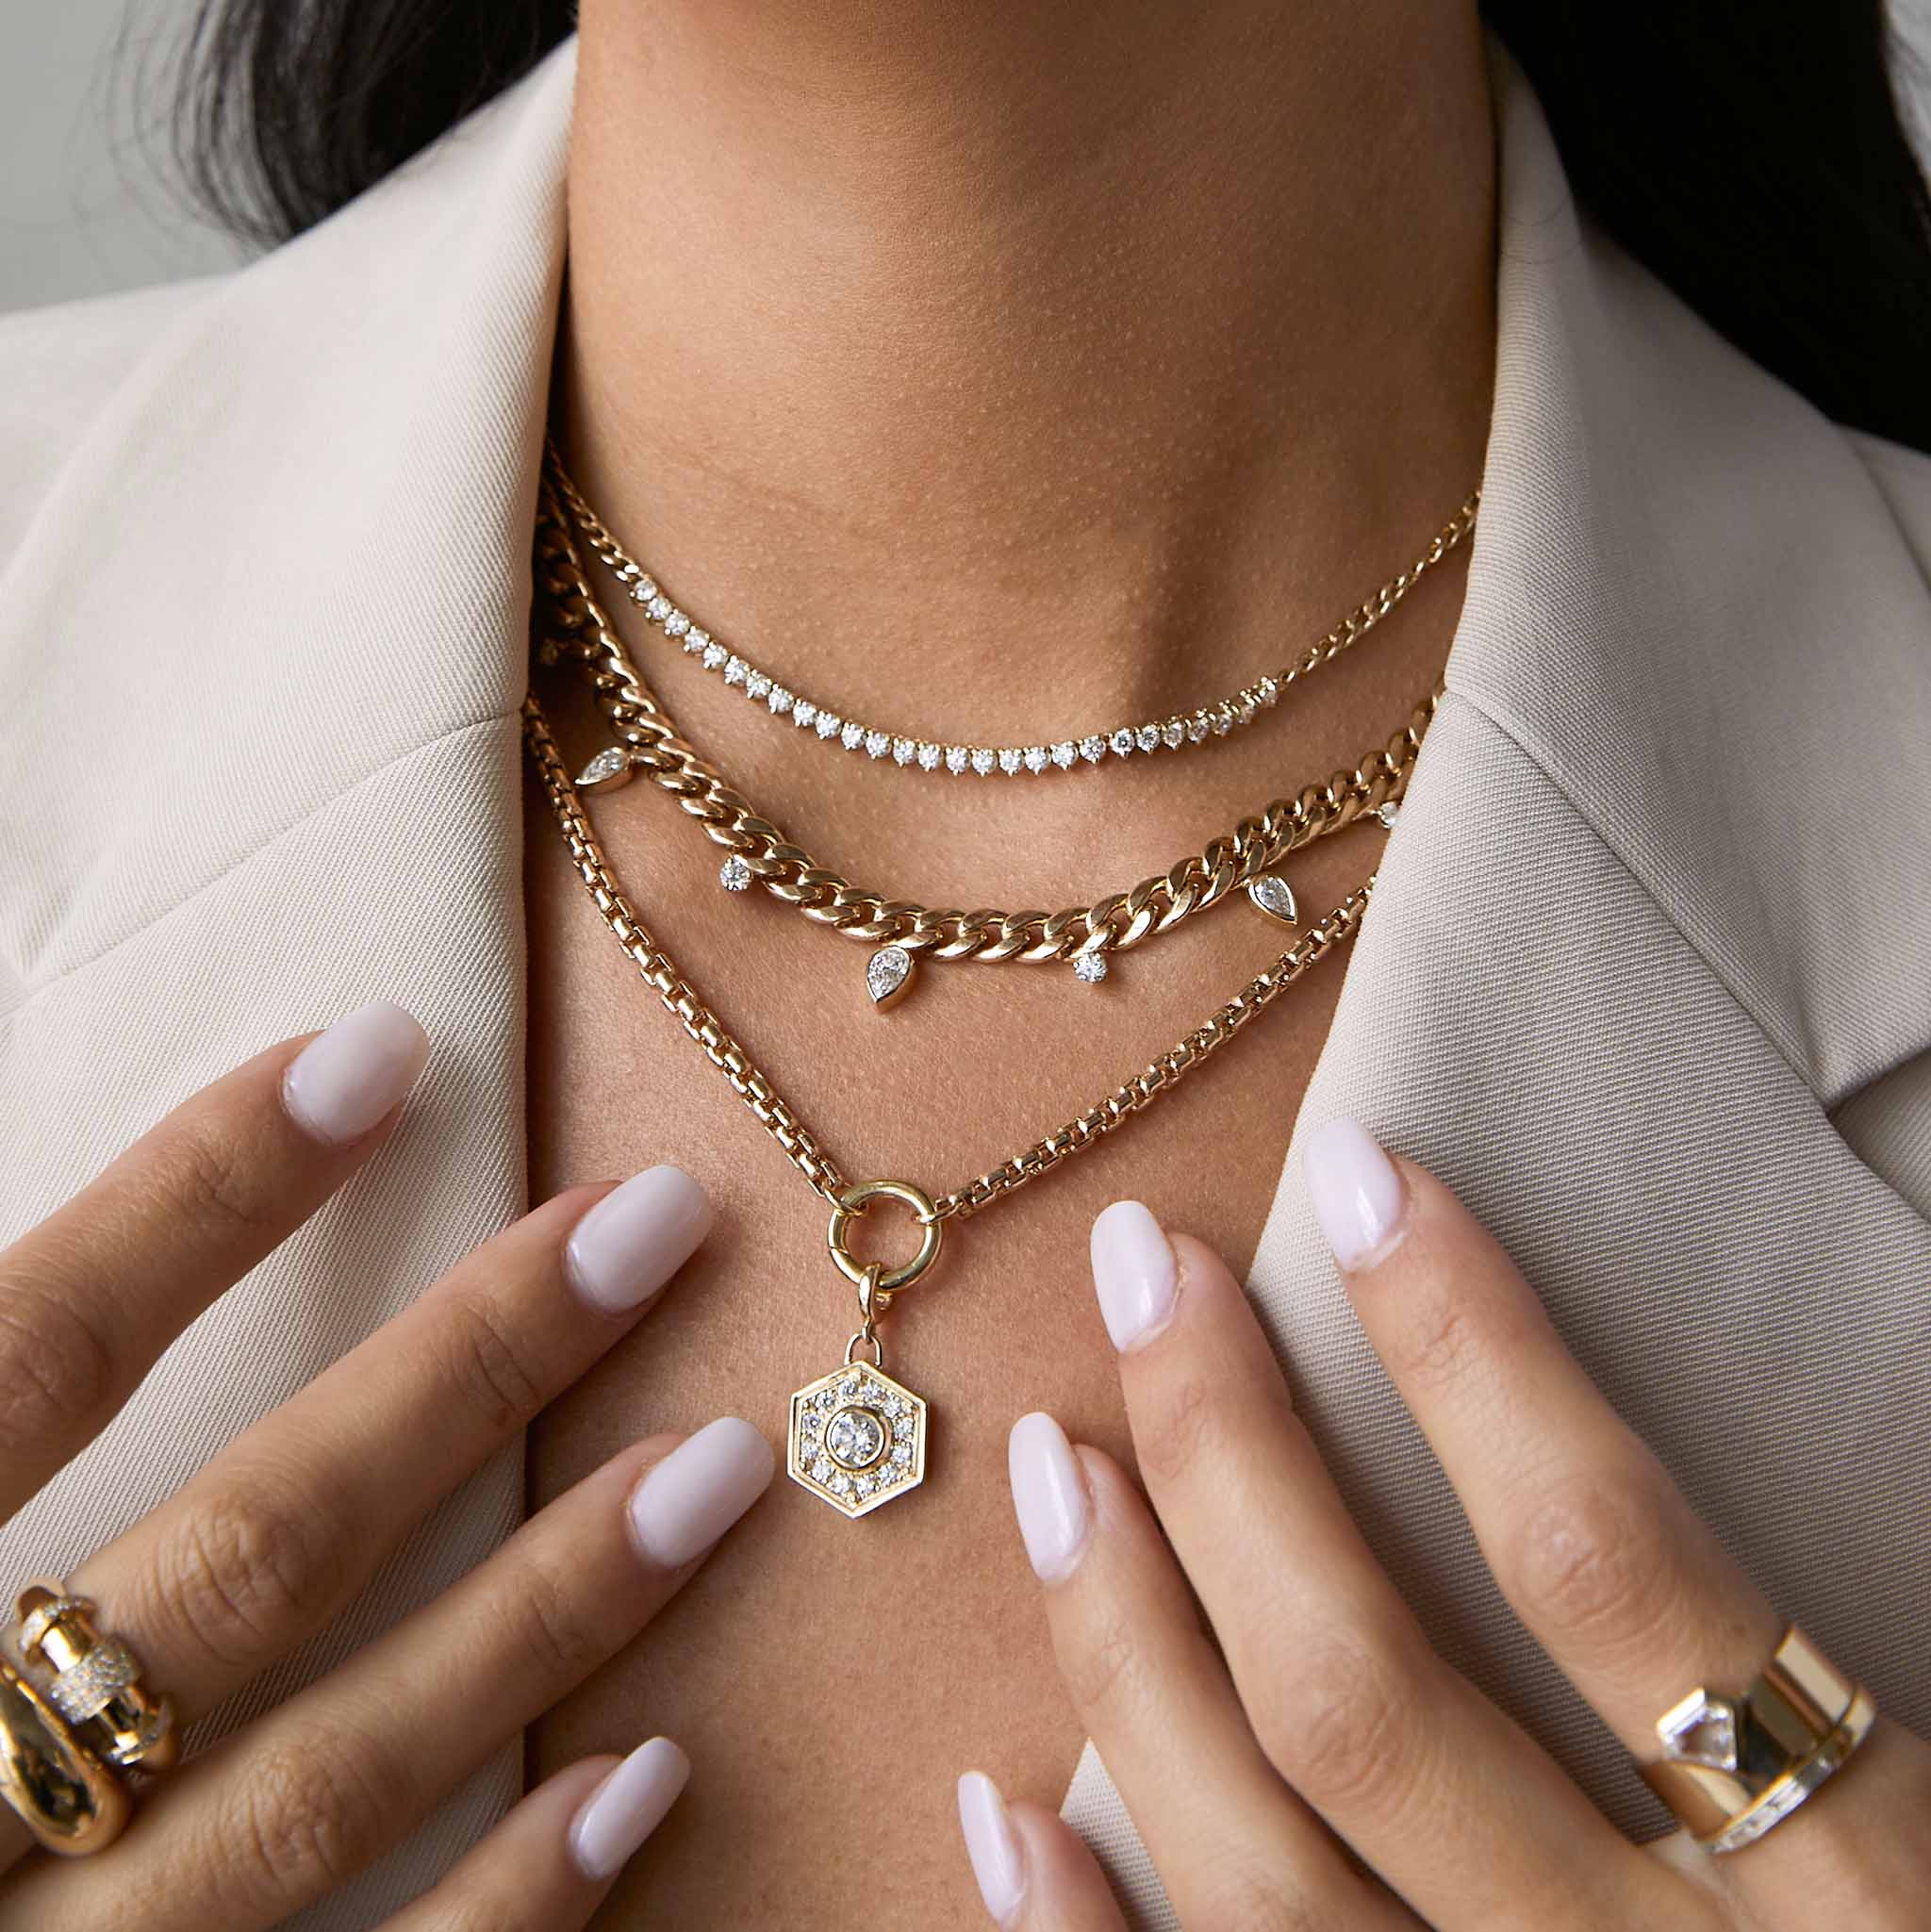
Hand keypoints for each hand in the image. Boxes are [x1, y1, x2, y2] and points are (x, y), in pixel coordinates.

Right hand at [0, 1002, 774, 1929]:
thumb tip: (98, 1268)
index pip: (19, 1358)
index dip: (199, 1194)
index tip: (379, 1049)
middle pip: (234, 1558)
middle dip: (461, 1375)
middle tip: (655, 1223)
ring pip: (319, 1783)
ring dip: (540, 1616)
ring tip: (718, 1468)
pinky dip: (500, 1910)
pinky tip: (642, 1779)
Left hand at [960, 1121, 1929, 1929]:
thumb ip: (1811, 1692)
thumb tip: (1589, 1478)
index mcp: (1853, 1901)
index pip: (1614, 1569)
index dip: (1471, 1349)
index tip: (1360, 1175)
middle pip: (1373, 1698)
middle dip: (1230, 1455)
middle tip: (1137, 1269)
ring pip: (1259, 1872)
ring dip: (1124, 1650)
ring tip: (1055, 1459)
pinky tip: (1003, 1804)